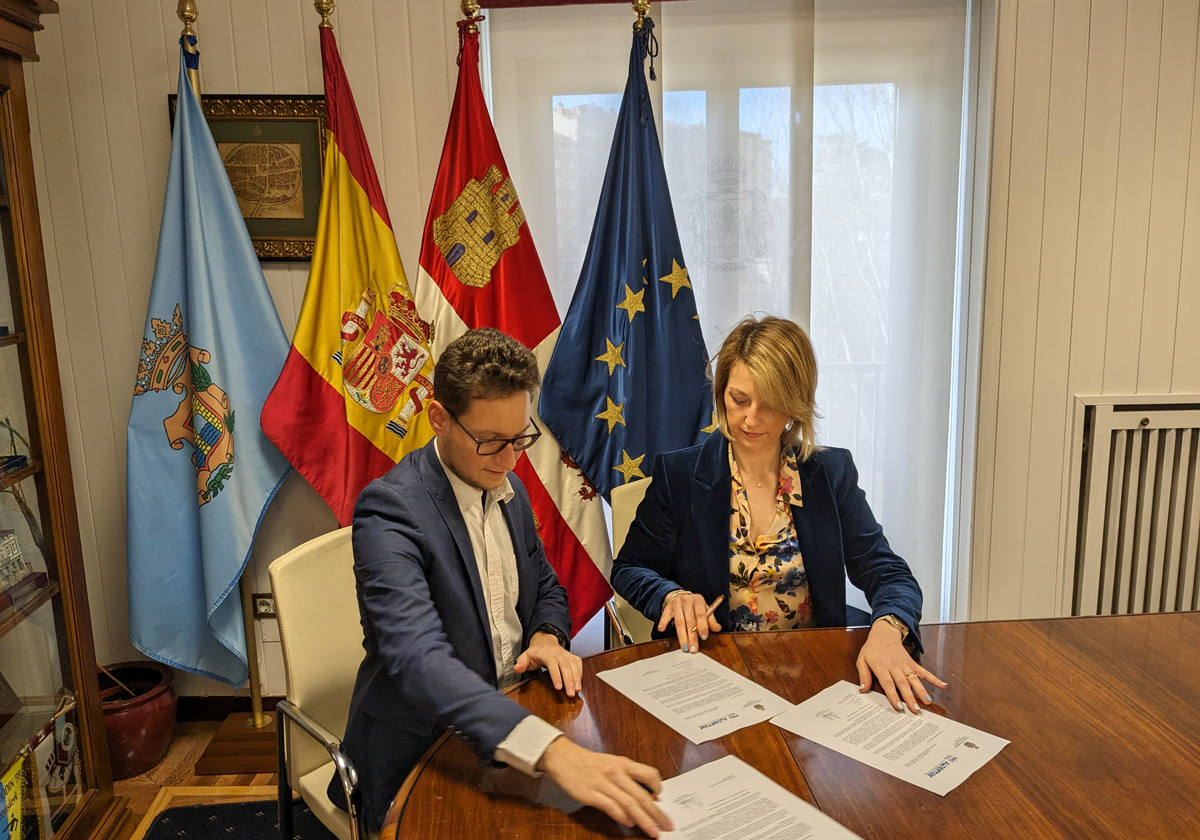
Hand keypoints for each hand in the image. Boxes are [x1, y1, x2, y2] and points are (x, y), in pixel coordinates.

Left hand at [514, 631, 582, 696]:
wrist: (545, 642)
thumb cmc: (535, 653)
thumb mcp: (525, 656)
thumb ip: (521, 663)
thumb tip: (517, 668)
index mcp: (546, 653)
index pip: (552, 664)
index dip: (556, 676)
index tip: (559, 687)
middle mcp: (558, 653)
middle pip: (565, 666)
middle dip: (569, 680)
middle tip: (570, 694)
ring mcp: (566, 654)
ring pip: (573, 665)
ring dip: (576, 678)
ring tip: (577, 691)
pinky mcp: (572, 657)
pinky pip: (578, 664)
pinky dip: (580, 674)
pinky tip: (578, 684)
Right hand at [537, 737, 672, 837]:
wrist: (563, 758)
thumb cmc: (589, 762)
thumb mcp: (612, 763)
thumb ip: (627, 776)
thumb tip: (644, 795)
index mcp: (623, 763)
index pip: (649, 774)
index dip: (659, 788)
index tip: (663, 801)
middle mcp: (615, 772)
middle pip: (642, 795)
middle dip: (657, 813)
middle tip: (667, 825)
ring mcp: (603, 783)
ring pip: (629, 803)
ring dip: (644, 819)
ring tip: (653, 831)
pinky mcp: (590, 794)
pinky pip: (610, 806)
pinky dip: (621, 816)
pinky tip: (630, 823)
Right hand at [658, 591, 722, 652]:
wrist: (680, 595)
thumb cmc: (694, 606)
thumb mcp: (704, 609)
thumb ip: (711, 620)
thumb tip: (718, 629)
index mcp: (699, 601)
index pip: (701, 614)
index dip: (703, 626)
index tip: (704, 637)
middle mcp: (688, 601)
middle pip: (690, 621)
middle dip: (692, 636)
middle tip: (693, 648)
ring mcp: (677, 603)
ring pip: (679, 621)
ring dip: (682, 636)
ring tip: (684, 647)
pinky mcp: (668, 607)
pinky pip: (665, 615)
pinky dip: (663, 622)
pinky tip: (662, 629)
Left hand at [856, 618, 947, 712]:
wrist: (884, 634)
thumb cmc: (872, 649)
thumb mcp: (862, 660)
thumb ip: (863, 675)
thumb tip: (863, 689)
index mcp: (881, 667)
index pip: (888, 683)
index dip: (894, 696)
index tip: (899, 707)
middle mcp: (895, 667)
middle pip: (903, 684)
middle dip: (909, 697)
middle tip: (915, 710)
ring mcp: (905, 665)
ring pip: (914, 679)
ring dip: (921, 691)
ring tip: (928, 701)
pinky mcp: (912, 663)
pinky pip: (924, 671)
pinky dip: (933, 678)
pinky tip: (942, 685)